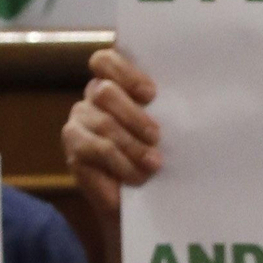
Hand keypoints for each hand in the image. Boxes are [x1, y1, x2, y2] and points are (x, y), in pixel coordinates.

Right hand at [62, 48, 161, 219]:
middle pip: (105, 92)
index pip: (105, 61)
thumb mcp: (165, 129)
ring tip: (154, 163)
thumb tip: (187, 101)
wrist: (146, 201)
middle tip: (156, 136)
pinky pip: (98, 150)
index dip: (125, 72)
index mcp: (114, 84)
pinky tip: (138, 177)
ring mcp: (80, 123)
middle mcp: (92, 99)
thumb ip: (164, 110)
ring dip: (133, 145)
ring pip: (104, 124)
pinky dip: (122, 164)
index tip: (150, 94)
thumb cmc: (159, 156)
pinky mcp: (75, 150)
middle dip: (134, 115)